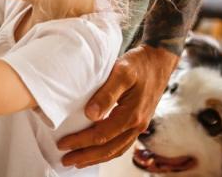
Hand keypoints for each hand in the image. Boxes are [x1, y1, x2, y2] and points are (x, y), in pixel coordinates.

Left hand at [57, 45, 178, 167]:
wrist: (159, 60)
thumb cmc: (139, 64)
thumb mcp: (121, 72)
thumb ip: (106, 93)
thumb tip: (90, 114)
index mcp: (132, 115)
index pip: (101, 135)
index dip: (80, 142)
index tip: (63, 144)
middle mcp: (137, 125)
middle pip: (108, 148)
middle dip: (85, 156)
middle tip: (65, 161)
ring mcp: (139, 125)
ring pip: (116, 149)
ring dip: (96, 157)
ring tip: (78, 161)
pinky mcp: (138, 122)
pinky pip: (122, 143)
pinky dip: (108, 151)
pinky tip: (97, 151)